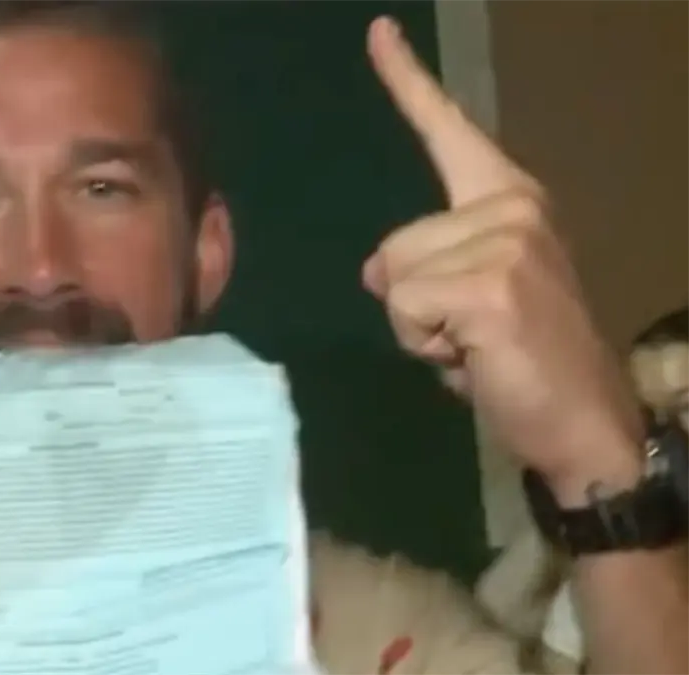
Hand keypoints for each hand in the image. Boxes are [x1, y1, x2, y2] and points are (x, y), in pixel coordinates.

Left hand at [361, 17, 642, 493]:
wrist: (585, 421)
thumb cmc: (524, 362)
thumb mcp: (467, 301)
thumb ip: (428, 267)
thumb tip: (376, 273)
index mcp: (509, 199)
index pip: (447, 130)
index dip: (407, 82)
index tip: (377, 33)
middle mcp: (511, 205)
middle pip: (390, 246)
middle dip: (411, 303)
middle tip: (469, 334)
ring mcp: (506, 240)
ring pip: (392, 278)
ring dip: (417, 328)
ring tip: (473, 346)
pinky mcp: (490, 284)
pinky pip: (404, 308)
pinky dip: (423, 346)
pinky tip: (472, 357)